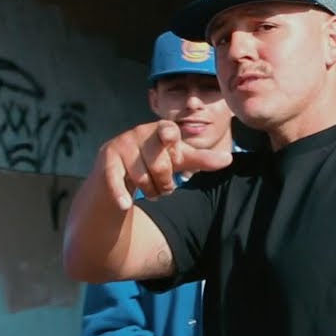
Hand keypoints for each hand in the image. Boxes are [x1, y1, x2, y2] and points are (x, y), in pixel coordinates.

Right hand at [100, 121, 234, 210]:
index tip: (169, 139)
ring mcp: (121, 146)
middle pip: (159, 164)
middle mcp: (139, 133)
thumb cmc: (155, 162)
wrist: (118, 172)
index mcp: (161, 129)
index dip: (170, 138)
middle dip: (165, 183)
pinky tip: (126, 205)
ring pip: (142, 176)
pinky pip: (115, 179)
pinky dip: (121, 194)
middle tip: (165, 188)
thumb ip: (202, 159)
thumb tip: (229, 159)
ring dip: (150, 191)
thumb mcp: (180, 160)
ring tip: (151, 190)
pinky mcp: (106, 161)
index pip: (169, 131)